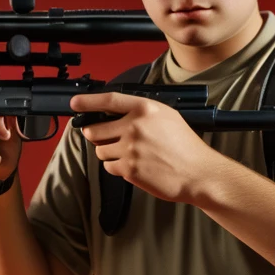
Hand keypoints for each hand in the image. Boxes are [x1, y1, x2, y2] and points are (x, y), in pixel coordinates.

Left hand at [69, 91, 215, 204]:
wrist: (198, 173)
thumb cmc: (186, 147)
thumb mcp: (168, 118)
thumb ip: (142, 113)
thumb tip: (116, 115)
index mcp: (145, 109)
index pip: (108, 101)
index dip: (88, 101)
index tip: (75, 103)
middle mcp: (135, 127)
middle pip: (95, 130)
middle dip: (96, 136)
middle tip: (106, 139)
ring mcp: (130, 149)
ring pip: (100, 151)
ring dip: (109, 154)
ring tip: (130, 156)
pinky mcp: (129, 169)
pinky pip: (109, 167)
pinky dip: (117, 168)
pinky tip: (134, 167)